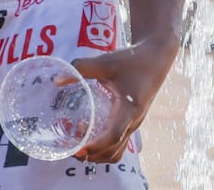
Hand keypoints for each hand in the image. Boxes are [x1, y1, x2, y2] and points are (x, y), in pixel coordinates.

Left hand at [70, 36, 178, 162]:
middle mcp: (133, 121)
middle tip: (71, 150)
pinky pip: (120, 142)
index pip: (112, 137)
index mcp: (128, 110)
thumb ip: (82, 68)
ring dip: (99, 153)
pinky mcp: (132, 121)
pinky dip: (105, 145)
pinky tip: (89, 130)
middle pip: (114, 151)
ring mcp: (134, 123)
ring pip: (118, 150)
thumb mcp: (105, 62)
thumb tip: (57, 79)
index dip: (95, 146)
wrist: (155, 58)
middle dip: (93, 155)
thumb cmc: (132, 60)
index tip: (78, 148)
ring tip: (79, 143)